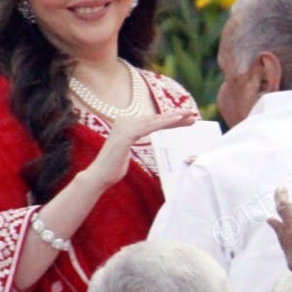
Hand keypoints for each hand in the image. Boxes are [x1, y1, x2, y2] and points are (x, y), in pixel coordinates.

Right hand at [82, 108, 198, 190]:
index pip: (152, 121)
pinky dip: (164, 123)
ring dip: (174, 118)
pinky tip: (177, 120)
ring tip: (190, 115)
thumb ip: (136, 140)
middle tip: (193, 114)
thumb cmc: (113, 167)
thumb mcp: (128, 151)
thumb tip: (146, 137)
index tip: (186, 119)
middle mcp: (125, 121)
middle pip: (155, 118)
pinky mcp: (126, 134)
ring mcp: (125, 126)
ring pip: (155, 120)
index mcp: (126, 123)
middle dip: (175, 117)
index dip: (170, 120)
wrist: (98, 176)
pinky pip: (150, 127)